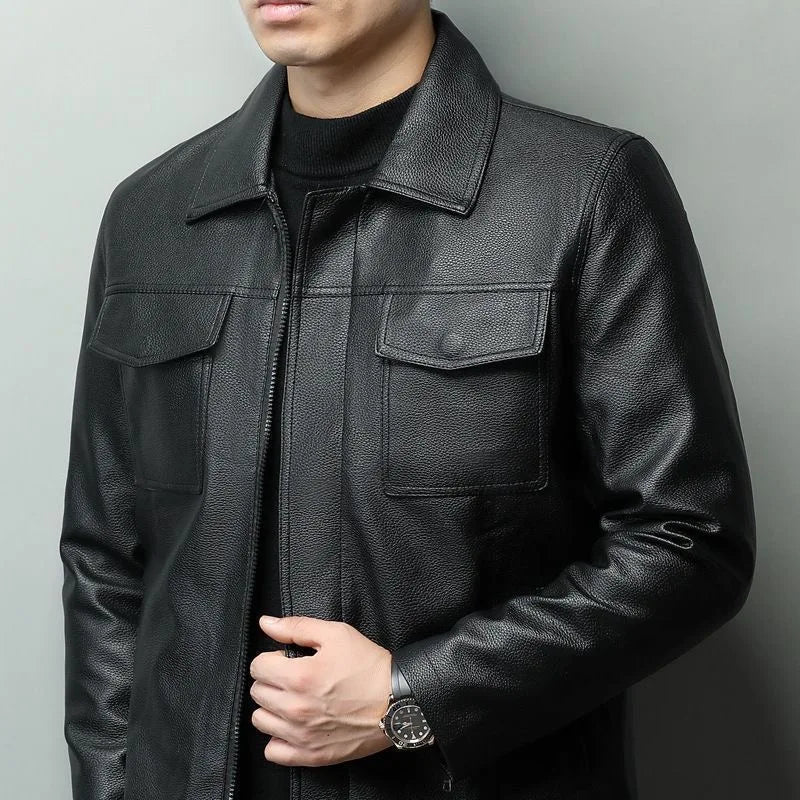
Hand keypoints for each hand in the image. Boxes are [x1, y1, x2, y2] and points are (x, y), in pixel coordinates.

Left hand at [249, 615, 393, 766]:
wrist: (397, 702)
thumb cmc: (369, 667)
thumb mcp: (336, 634)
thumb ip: (296, 627)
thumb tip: (266, 623)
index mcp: (299, 677)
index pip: (258, 667)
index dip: (272, 657)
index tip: (287, 659)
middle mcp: (296, 709)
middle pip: (258, 692)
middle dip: (271, 680)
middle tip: (293, 676)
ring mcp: (302, 735)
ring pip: (261, 720)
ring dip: (272, 707)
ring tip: (293, 699)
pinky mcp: (311, 755)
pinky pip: (273, 751)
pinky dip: (278, 737)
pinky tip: (293, 725)